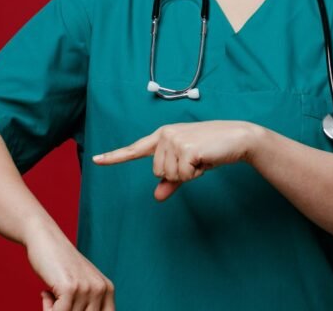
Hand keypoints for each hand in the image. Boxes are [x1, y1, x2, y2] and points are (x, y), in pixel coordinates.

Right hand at [24, 222, 114, 310]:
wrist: (45, 238)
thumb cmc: (59, 264)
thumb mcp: (81, 285)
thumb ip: (86, 303)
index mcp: (108, 289)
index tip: (71, 306)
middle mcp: (102, 289)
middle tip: (55, 303)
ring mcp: (87, 288)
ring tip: (50, 296)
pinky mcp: (70, 288)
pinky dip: (48, 310)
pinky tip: (45, 293)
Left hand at [92, 120, 264, 200]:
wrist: (237, 137)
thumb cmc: (212, 149)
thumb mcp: (189, 164)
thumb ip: (171, 180)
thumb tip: (157, 196)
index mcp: (162, 136)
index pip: (134, 149)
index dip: (115, 156)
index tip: (95, 160)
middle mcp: (165, 135)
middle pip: (158, 172)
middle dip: (178, 173)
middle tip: (196, 160)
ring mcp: (174, 140)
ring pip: (169, 175)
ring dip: (188, 173)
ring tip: (201, 157)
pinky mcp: (185, 147)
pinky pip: (183, 175)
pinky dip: (196, 173)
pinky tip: (205, 159)